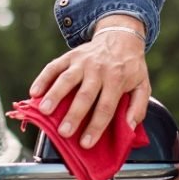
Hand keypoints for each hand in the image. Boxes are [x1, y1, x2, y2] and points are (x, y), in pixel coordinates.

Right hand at [28, 14, 150, 148]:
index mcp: (117, 79)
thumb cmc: (130, 66)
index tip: (86, 143)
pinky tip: (35, 92)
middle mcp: (98, 69)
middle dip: (74, 115)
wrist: (121, 36)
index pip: (106, 106)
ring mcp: (82, 61)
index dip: (96, 126)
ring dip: (54, 95)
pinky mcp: (70, 56)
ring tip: (44, 111)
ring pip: (67, 79)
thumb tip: (129, 128)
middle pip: (85, 94)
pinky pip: (54, 66)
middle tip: (64, 132)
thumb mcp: (143, 85)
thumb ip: (138, 107)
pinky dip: (43, 78)